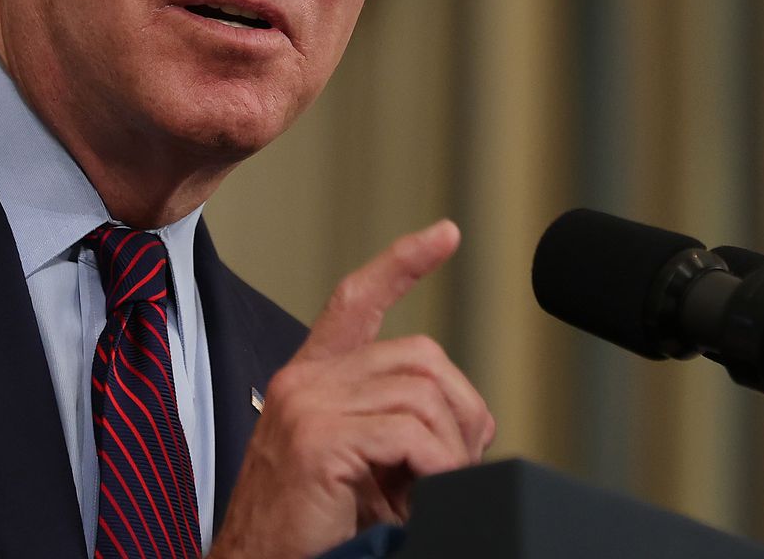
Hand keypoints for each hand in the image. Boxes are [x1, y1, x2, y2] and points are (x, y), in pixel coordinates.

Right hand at [208, 220, 494, 558]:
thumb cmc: (300, 534)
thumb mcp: (351, 468)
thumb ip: (388, 430)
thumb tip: (459, 430)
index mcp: (310, 381)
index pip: (357, 299)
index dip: (404, 262)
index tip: (446, 234)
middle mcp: (304, 381)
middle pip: (420, 356)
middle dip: (462, 410)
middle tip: (461, 464)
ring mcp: (306, 405)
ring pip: (423, 394)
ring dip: (453, 447)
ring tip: (441, 489)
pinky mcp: (317, 439)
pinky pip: (409, 434)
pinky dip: (438, 466)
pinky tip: (424, 496)